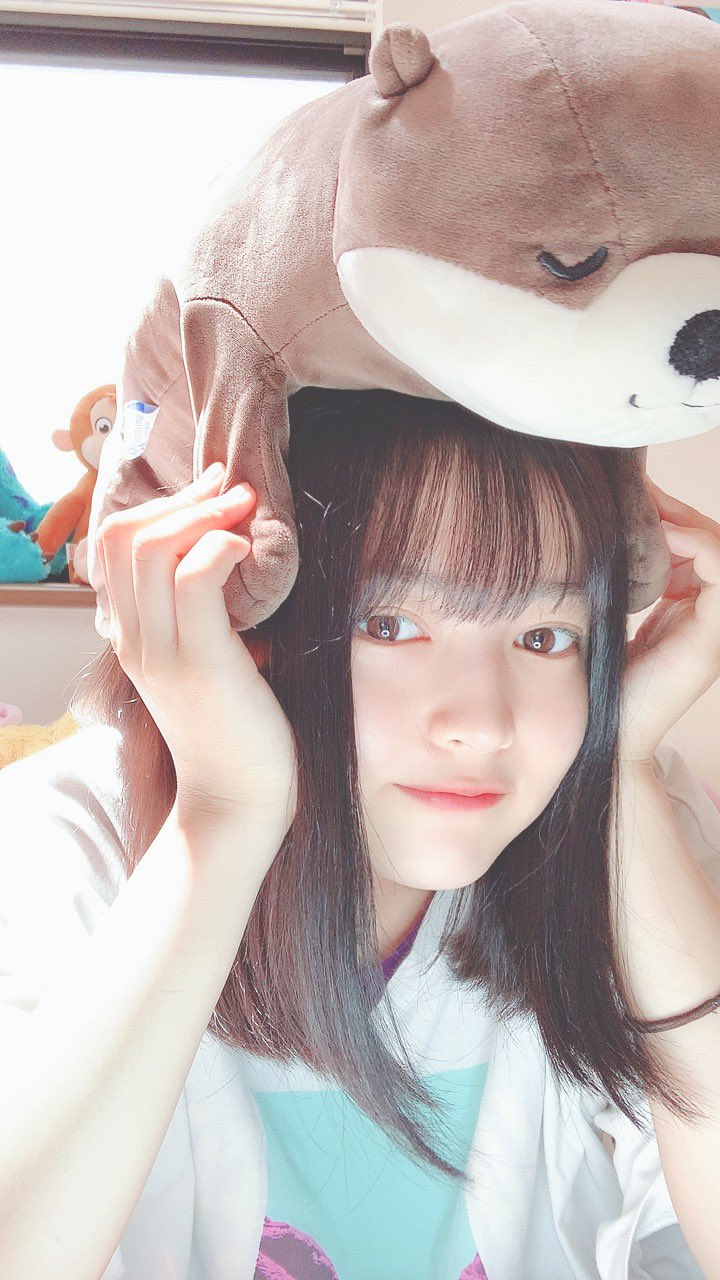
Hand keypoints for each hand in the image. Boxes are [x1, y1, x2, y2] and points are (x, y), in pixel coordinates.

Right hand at [96, 464, 297, 843]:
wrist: (238, 800)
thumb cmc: (237, 727)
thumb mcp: (208, 659)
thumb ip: (202, 613)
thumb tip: (226, 551)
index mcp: (130, 634)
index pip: (112, 544)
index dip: (161, 504)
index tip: (213, 491)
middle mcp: (133, 639)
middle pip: (122, 535)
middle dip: (181, 498)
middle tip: (234, 491)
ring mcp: (160, 651)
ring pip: (150, 548)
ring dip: (204, 514)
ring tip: (246, 512)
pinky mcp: (199, 662)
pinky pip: (195, 578)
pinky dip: (221, 548)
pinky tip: (248, 553)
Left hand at [621, 477, 719, 766]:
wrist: (604, 737)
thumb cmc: (597, 680)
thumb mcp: (608, 613)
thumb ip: (617, 577)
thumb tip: (597, 527)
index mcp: (687, 606)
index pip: (694, 544)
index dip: (668, 514)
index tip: (631, 494)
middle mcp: (709, 614)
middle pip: (710, 540)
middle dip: (674, 510)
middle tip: (634, 489)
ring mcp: (716, 626)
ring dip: (685, 520)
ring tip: (645, 506)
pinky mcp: (713, 637)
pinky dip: (698, 543)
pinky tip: (661, 533)